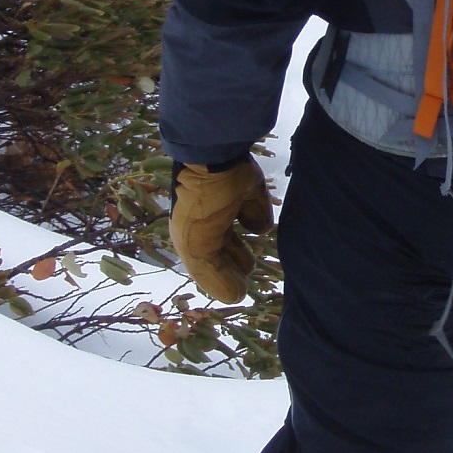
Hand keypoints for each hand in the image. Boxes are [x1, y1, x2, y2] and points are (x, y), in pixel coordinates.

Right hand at [170, 157, 273, 301]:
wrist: (214, 154)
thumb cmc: (201, 203)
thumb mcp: (197, 246)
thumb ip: (213, 275)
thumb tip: (236, 298)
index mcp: (191, 232)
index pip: (206, 263)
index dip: (220, 279)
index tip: (239, 293)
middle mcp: (208, 219)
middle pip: (223, 250)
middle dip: (232, 266)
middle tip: (246, 282)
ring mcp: (228, 203)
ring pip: (238, 232)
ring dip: (243, 248)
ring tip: (250, 264)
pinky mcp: (248, 188)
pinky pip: (256, 210)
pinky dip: (259, 219)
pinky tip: (261, 228)